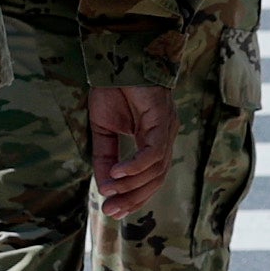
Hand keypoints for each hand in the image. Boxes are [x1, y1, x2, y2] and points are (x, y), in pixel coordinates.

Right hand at [87, 83, 178, 221]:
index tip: (112, 212)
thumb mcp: (103, 131)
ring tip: (110, 191)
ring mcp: (166, 128)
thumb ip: (105, 158)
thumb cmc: (112, 90)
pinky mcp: (162, 118)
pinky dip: (135, 165)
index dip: (133, 198)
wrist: (116, 58)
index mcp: (153, 141)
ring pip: (155, 169)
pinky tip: (118, 172)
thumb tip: (104, 187)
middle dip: (133, 198)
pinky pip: (153, 151)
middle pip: (155, 180)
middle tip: (110, 210)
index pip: (150, 179)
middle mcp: (164, 137)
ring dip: (131, 184)